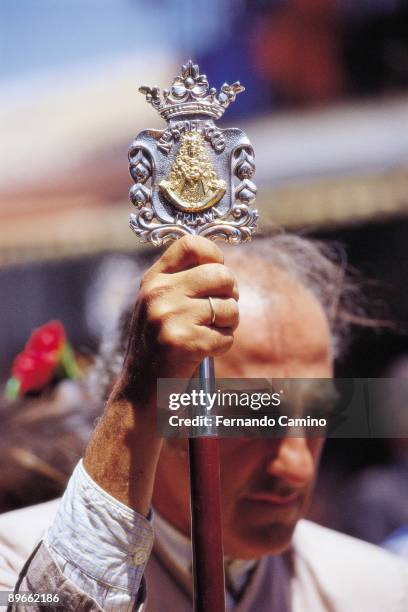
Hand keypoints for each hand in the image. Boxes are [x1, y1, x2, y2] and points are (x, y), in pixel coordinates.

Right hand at [84, 236, 238, 514]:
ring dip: (228, 323)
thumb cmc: (158, 347)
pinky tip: (202, 353)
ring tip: (208, 334)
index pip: (191, 244)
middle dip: (231, 293)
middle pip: (221, 274)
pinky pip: (226, 336)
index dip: (214, 254)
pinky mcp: (186, 343)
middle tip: (222, 309)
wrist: (141, 391)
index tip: (218, 271)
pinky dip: (222, 345)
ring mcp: (170, 318)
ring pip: (228, 307)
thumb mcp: (158, 306)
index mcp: (152, 280)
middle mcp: (158, 293)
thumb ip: (181, 282)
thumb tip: (222, 266)